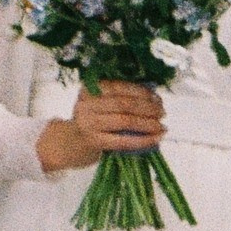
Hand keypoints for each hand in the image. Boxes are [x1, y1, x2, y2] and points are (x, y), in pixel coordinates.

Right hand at [41, 80, 166, 172]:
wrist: (68, 143)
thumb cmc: (90, 121)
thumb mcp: (99, 104)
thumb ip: (119, 98)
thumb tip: (153, 98)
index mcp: (90, 88)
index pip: (120, 87)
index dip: (142, 92)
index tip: (157, 98)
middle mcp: (87, 103)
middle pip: (124, 103)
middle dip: (148, 107)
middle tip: (162, 112)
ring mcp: (89, 122)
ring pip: (125, 120)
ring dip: (148, 123)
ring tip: (162, 127)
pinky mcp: (93, 141)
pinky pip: (123, 140)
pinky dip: (142, 140)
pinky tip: (155, 139)